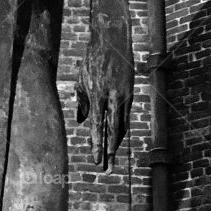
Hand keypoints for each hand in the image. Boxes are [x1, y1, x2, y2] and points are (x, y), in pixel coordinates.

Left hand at [76, 25, 132, 168]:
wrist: (113, 41)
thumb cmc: (92, 60)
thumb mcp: (81, 79)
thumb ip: (81, 101)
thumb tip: (80, 122)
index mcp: (97, 94)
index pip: (97, 126)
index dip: (96, 145)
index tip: (95, 159)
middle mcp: (112, 98)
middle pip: (111, 131)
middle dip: (108, 152)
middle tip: (106, 169)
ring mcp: (123, 96)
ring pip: (121, 127)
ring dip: (117, 145)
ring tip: (113, 161)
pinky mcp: (130, 94)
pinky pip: (126, 117)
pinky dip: (122, 131)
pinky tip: (118, 142)